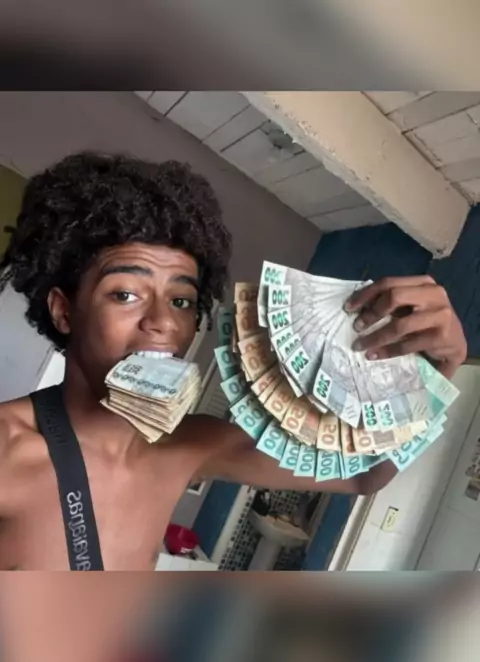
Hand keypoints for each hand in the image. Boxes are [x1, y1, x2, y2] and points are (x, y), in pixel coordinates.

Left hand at [345, 275, 466, 378]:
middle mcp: (434, 294)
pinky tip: (374, 355)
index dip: (365, 294)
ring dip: (375, 337)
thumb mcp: (410, 307)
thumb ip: (391, 303)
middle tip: (356, 327)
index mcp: (423, 283)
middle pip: (394, 296)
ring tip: (360, 345)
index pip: (389, 282)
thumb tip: (357, 307)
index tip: (348, 308)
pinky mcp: (441, 336)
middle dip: (371, 313)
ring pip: (400, 324)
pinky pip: (407, 344)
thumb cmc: (426, 324)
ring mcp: (440, 314)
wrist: (454, 345)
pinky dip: (387, 351)